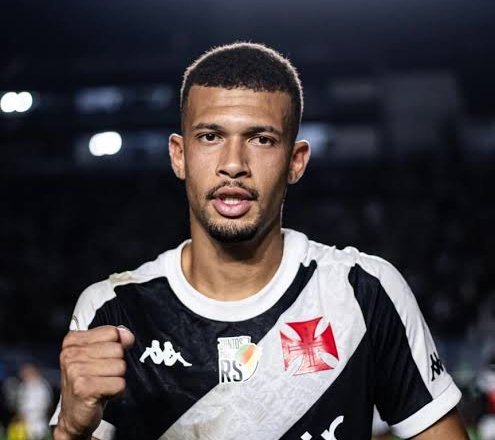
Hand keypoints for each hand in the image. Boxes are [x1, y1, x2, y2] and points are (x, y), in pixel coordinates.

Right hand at [54, 325, 134, 439]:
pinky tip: (103, 394)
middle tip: (102, 375)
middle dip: (116, 364)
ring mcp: (75, 371)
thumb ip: (114, 339)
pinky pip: (119, 383)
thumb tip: (127, 335)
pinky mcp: (83, 389)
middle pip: (117, 349)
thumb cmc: (88, 381)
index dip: (115, 345)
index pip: (111, 332)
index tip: (104, 358)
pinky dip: (116, 390)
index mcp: (73, 341)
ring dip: (116, 378)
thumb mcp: (99, 355)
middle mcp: (71, 354)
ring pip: (120, 366)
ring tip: (102, 384)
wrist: (74, 415)